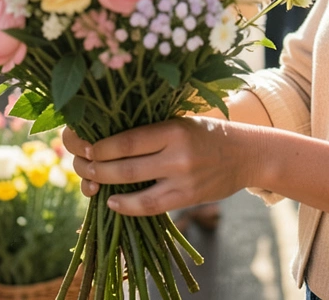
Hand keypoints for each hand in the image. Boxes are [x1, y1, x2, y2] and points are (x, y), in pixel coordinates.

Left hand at [63, 117, 262, 216]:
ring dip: (107, 188)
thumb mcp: (181, 122)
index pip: (127, 140)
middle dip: (96, 168)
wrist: (247, 153)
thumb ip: (151, 131)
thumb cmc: (207, 133)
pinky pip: (152, 206)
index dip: (101, 147)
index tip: (85, 147)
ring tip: (90, 184)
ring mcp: (183, 179)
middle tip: (81, 166)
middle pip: (125, 166)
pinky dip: (129, 206)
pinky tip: (113, 202)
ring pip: (135, 188)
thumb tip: (107, 141)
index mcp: (173, 129)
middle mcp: (178, 154)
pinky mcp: (188, 197)